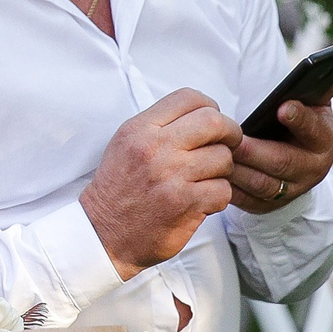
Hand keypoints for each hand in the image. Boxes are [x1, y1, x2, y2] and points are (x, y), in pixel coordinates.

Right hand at [80, 89, 242, 278]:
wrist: (103, 233)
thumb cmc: (119, 190)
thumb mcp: (126, 144)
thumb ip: (160, 125)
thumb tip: (203, 115)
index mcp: (140, 129)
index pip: (188, 97)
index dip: (210, 107)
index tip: (212, 123)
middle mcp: (155, 148)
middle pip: (214, 122)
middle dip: (229, 133)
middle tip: (227, 145)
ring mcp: (171, 176)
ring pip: (223, 158)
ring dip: (222, 170)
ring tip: (206, 179)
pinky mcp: (184, 204)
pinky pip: (223, 190)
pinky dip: (218, 196)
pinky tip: (202, 200)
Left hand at [228, 91, 332, 213]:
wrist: (298, 165)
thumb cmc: (302, 128)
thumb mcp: (316, 107)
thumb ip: (324, 88)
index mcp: (324, 141)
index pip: (314, 130)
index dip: (300, 119)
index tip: (283, 106)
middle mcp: (311, 170)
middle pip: (282, 162)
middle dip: (257, 151)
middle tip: (235, 138)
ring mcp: (289, 191)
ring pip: (261, 184)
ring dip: (238, 170)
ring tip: (217, 154)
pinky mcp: (267, 205)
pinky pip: (245, 200)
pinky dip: (230, 187)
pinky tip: (213, 174)